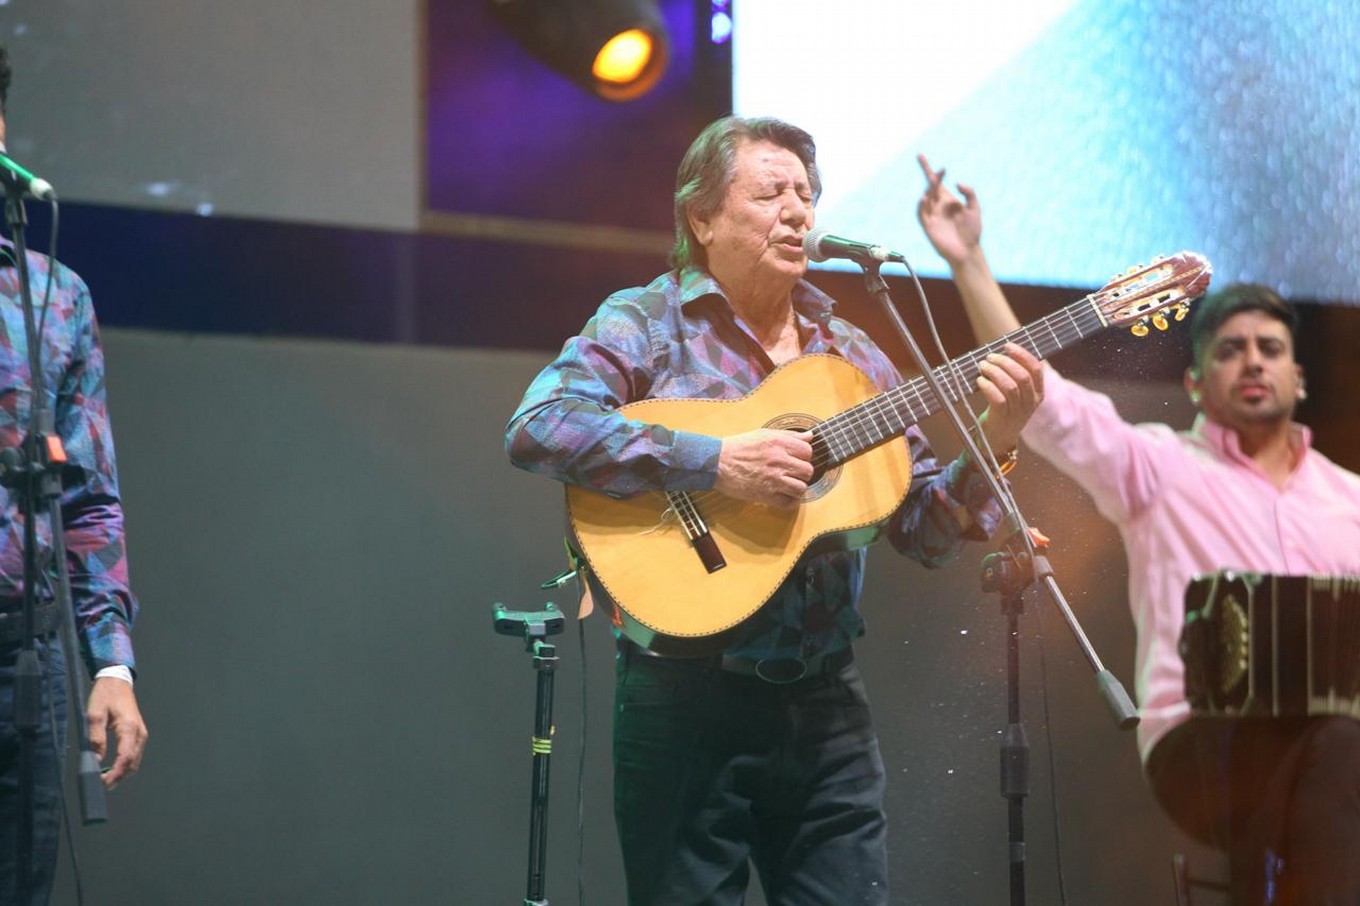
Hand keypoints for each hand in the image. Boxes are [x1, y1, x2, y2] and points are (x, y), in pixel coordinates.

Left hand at [87, 676, 147, 788]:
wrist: (117, 681)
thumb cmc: (105, 695)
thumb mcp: (94, 715)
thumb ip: (96, 739)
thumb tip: (96, 760)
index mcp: (129, 728)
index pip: (125, 757)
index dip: (115, 773)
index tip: (103, 783)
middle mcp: (139, 733)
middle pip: (133, 763)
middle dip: (119, 776)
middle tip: (101, 783)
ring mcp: (141, 734)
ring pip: (135, 760)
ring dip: (122, 771)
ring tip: (105, 776)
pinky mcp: (138, 733)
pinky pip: (135, 754)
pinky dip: (125, 763)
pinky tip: (112, 766)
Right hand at [714, 428, 813, 508]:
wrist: (717, 463)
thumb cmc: (738, 447)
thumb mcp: (764, 434)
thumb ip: (789, 435)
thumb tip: (810, 436)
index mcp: (778, 443)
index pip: (808, 451)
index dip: (804, 456)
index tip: (797, 460)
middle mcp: (778, 460)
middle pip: (807, 471)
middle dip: (802, 473)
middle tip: (792, 473)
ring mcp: (773, 479)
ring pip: (801, 488)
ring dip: (797, 488)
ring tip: (788, 485)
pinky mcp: (766, 495)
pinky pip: (789, 503)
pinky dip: (789, 501)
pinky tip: (783, 495)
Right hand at [916, 153, 982, 267]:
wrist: (967, 251)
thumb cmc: (972, 231)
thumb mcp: (975, 208)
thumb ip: (969, 193)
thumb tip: (957, 183)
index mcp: (948, 200)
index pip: (936, 182)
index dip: (928, 169)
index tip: (927, 159)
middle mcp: (938, 205)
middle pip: (930, 186)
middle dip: (927, 172)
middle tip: (926, 162)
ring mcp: (932, 215)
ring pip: (926, 197)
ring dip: (929, 188)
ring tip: (934, 180)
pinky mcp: (928, 225)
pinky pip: (921, 213)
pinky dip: (921, 205)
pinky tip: (925, 197)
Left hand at [976, 343, 1043, 454]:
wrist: (998, 439)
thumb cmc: (1005, 410)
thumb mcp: (1017, 395)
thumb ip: (1015, 376)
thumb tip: (1001, 352)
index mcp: (1038, 393)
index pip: (1036, 369)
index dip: (1022, 354)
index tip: (1007, 346)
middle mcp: (1031, 403)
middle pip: (1022, 375)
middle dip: (1004, 362)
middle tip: (990, 357)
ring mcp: (1018, 412)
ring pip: (1009, 386)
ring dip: (994, 372)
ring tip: (982, 366)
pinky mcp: (1002, 418)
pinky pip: (997, 398)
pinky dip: (987, 386)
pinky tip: (980, 380)